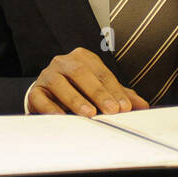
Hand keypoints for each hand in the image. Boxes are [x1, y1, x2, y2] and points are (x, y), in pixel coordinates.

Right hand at [27, 47, 149, 115]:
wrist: (47, 95)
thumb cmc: (77, 91)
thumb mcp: (101, 90)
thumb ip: (121, 95)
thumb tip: (142, 105)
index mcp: (82, 58)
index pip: (101, 73)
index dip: (114, 90)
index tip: (125, 107)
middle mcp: (63, 63)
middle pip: (81, 73)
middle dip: (98, 93)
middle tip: (112, 110)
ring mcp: (47, 75)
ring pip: (60, 83)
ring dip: (76, 99)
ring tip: (90, 113)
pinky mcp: (35, 91)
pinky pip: (41, 98)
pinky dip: (52, 109)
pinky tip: (63, 118)